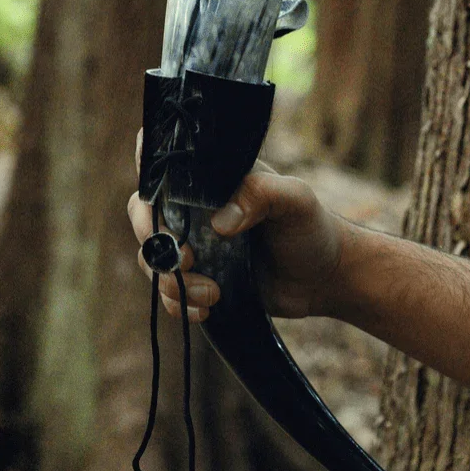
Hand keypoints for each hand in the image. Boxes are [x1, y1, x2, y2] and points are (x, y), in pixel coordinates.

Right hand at [128, 133, 349, 320]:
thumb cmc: (312, 228)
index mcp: (212, 178)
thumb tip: (220, 221)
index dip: (148, 171)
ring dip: (172, 280)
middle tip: (188, 258)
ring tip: (213, 293)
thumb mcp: (295, 200)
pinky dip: (179, 303)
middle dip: (153, 239)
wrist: (326, 278)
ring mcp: (194, 244)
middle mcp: (195, 209)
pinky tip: (207, 309)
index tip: (157, 199)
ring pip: (151, 258)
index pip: (164, 162)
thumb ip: (261, 194)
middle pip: (143, 213)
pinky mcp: (198, 279)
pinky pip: (168, 292)